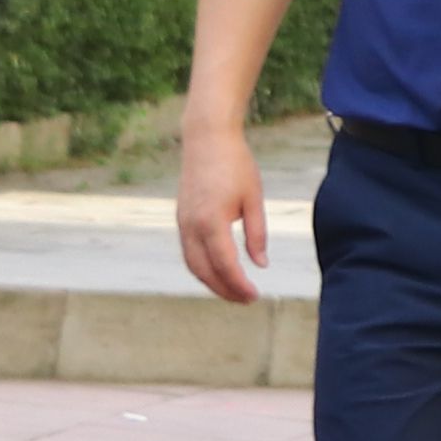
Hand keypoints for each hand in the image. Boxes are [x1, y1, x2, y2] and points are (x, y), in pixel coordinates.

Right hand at [174, 125, 269, 304]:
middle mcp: (191, 226)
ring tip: (233, 291)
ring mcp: (182, 222)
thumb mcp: (254, 199)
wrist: (207, 140)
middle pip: (204, 271)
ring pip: (192, 264)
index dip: (239, 285)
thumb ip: (256, 234)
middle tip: (246, 300)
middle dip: (224, 290)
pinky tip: (218, 271)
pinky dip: (202, 267)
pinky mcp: (181, 218)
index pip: (225, 264)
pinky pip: (188, 252)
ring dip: (211, 282)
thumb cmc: (236, 166)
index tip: (254, 296)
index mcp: (212, 222)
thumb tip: (260, 265)